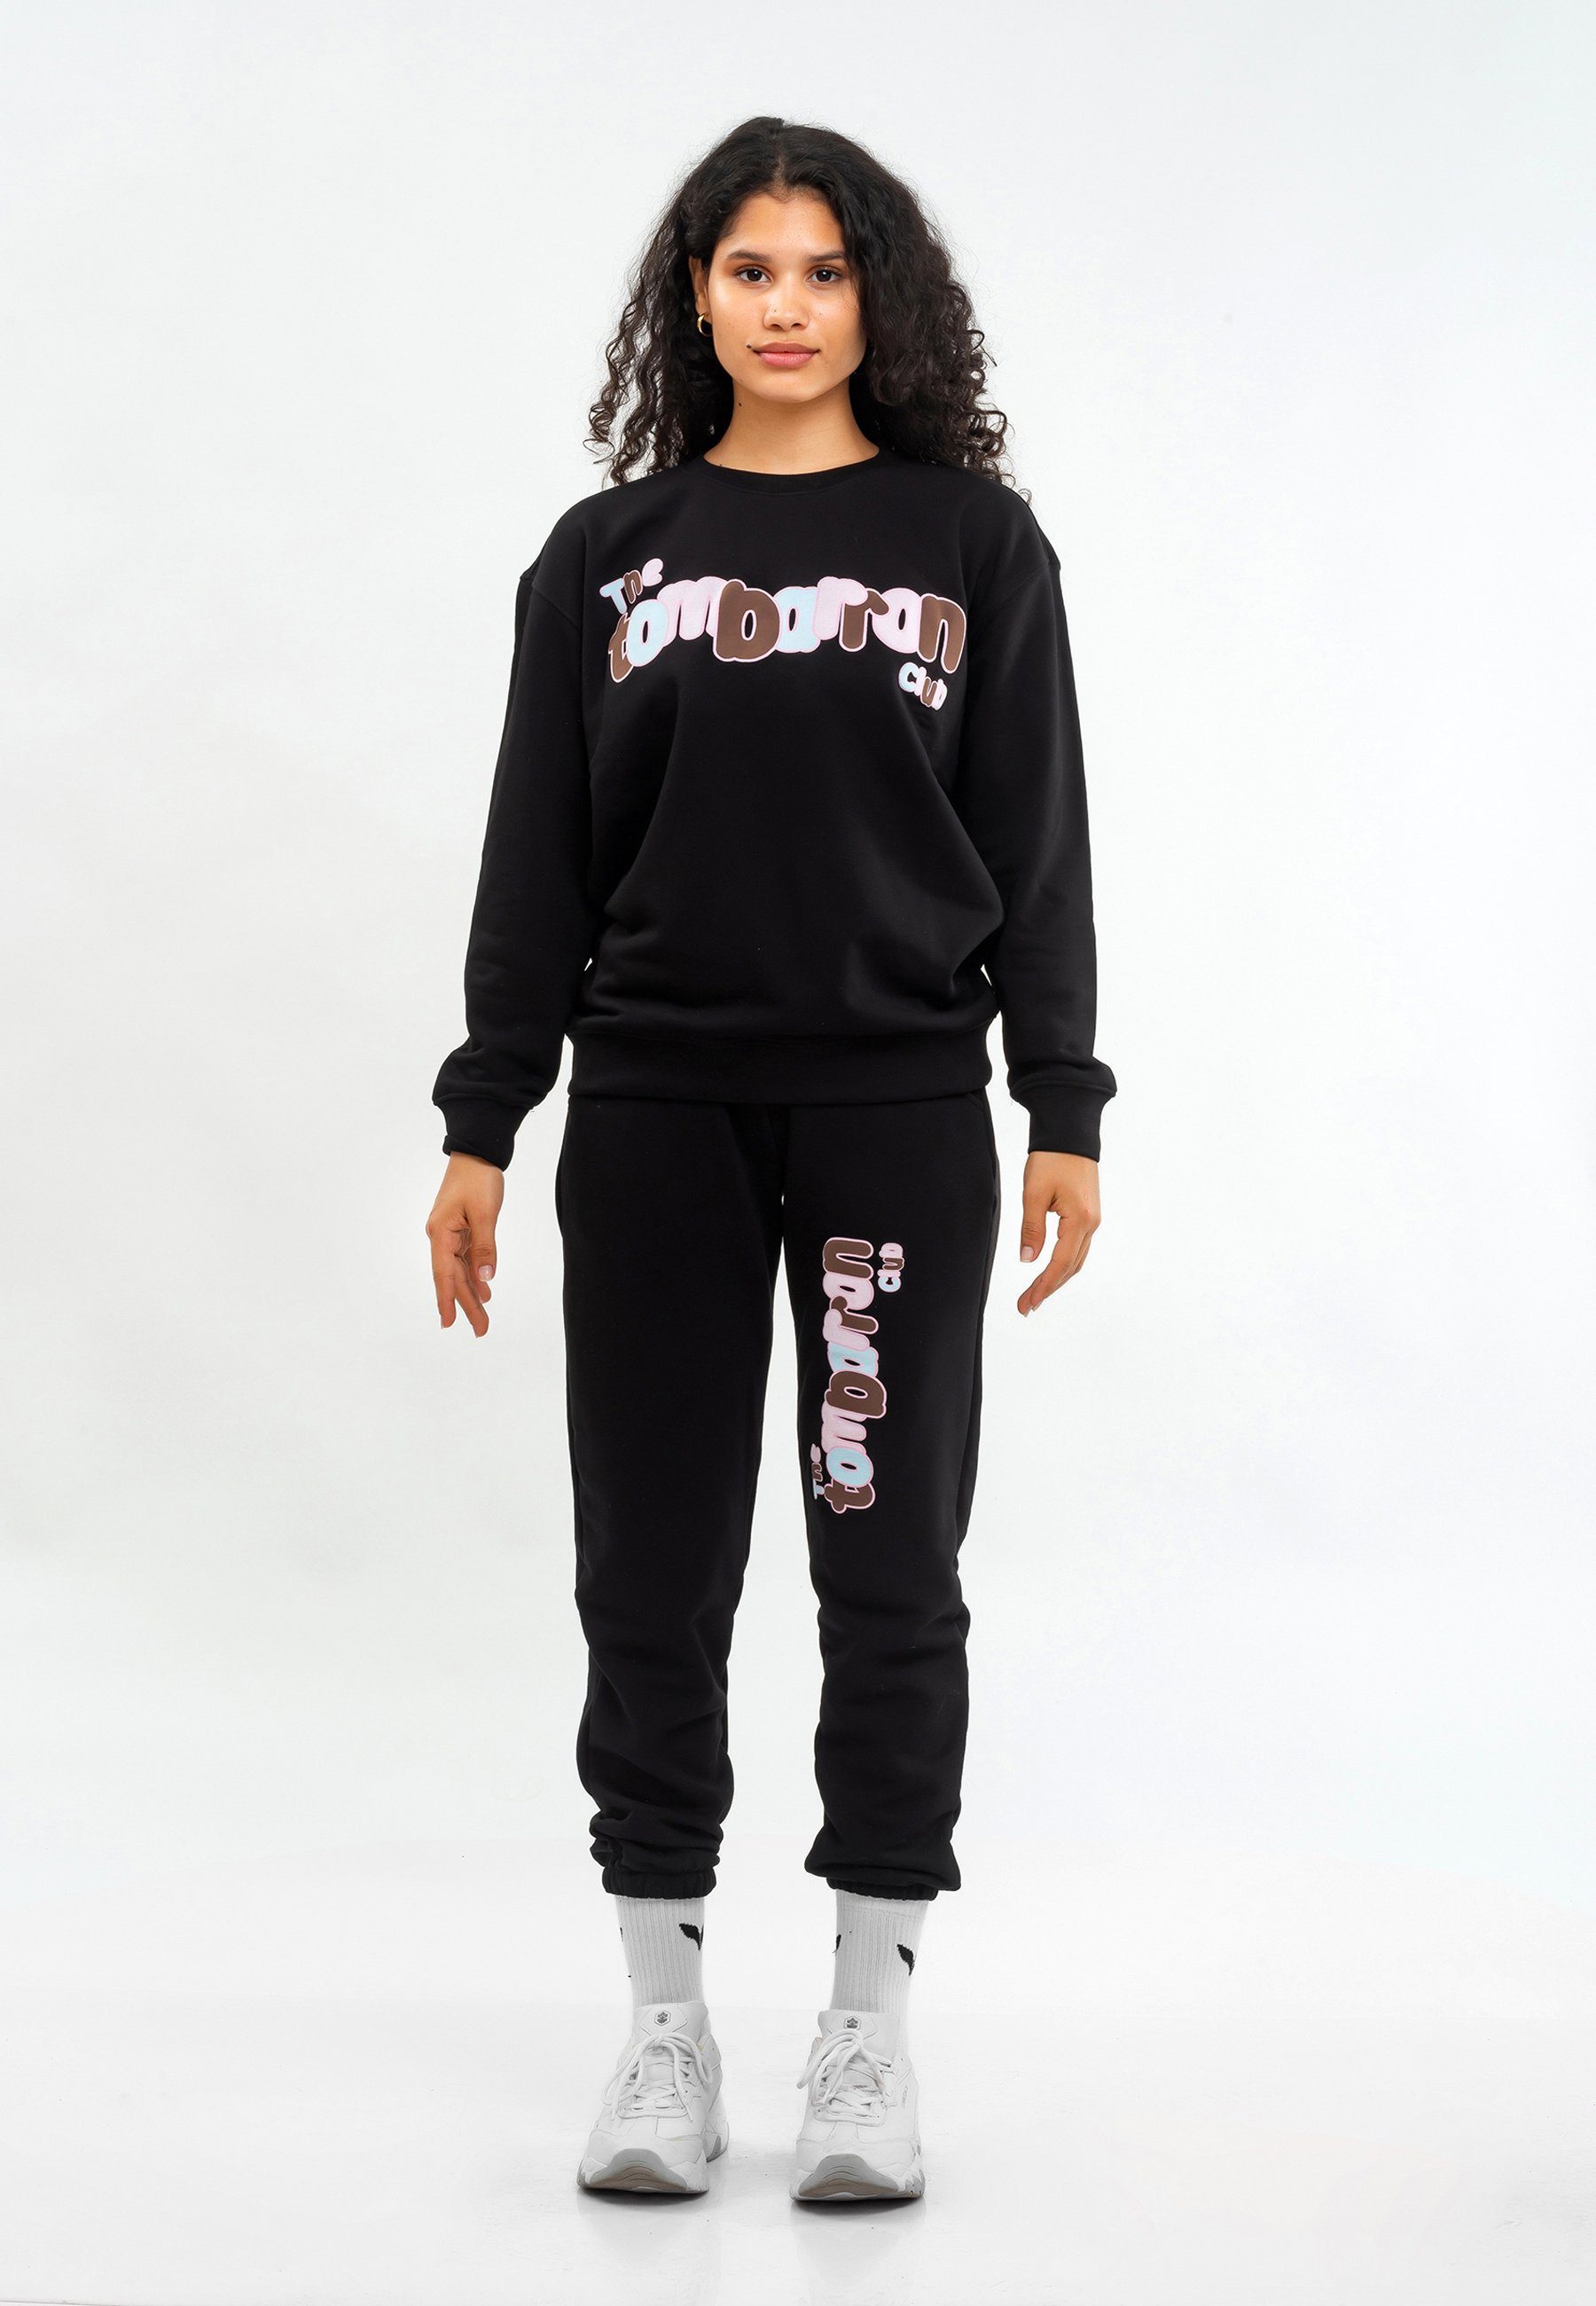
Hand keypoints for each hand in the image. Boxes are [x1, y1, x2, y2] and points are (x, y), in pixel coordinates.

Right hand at [426, 1153, 504, 1335]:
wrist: (476, 1153)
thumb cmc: (478, 1179)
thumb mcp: (485, 1213)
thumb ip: (485, 1247)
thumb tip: (486, 1277)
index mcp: (441, 1233)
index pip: (444, 1274)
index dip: (447, 1300)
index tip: (448, 1324)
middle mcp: (441, 1237)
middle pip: (453, 1277)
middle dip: (467, 1304)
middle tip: (481, 1330)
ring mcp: (450, 1233)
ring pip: (460, 1270)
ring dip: (472, 1292)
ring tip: (483, 1317)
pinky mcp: (461, 1229)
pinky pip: (466, 1258)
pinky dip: (475, 1274)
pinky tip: (485, 1289)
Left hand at [1016, 1152, 1099, 1316]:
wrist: (1070, 1134)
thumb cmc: (1051, 1159)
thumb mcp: (1034, 1194)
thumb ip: (1031, 1228)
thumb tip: (1027, 1259)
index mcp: (1080, 1220)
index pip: (1059, 1263)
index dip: (1043, 1286)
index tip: (1028, 1304)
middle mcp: (1092, 1224)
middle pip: (1070, 1267)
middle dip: (1048, 1289)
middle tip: (1026, 1307)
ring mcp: (1093, 1220)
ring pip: (1076, 1260)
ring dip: (1057, 1279)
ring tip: (1035, 1294)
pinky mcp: (1089, 1214)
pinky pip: (1078, 1247)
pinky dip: (1064, 1264)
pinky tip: (1051, 1270)